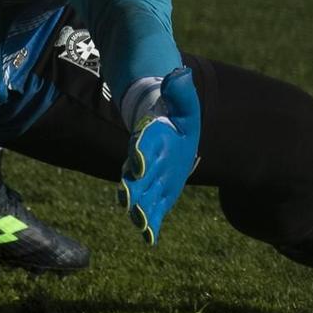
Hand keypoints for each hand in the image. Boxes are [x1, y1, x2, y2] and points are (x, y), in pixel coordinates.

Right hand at [119, 67, 200, 243]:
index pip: (142, 144)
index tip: (138, 163)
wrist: (165, 123)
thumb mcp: (182, 97)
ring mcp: (148, 175)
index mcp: (150, 135)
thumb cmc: (174, 109)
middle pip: (136, 175)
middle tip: (131, 204)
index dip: (139, 153)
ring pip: (140, 194)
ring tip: (140, 224)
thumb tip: (179, 74)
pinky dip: (151, 222)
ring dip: (140, 209)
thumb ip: (179, 88)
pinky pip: (153, 206)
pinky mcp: (157, 188)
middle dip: (134, 189)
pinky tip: (150, 239)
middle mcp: (144, 158)